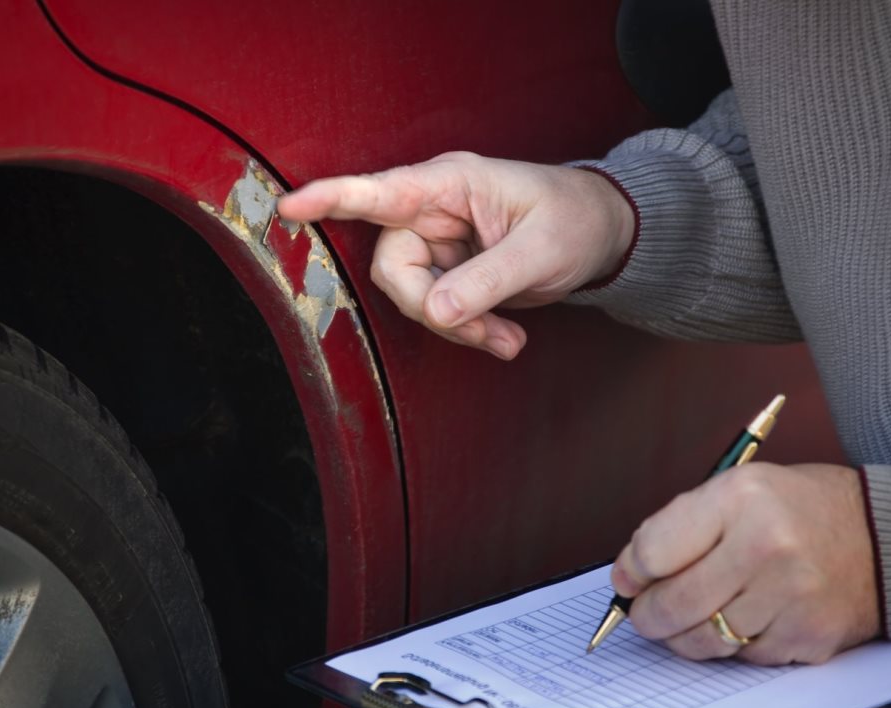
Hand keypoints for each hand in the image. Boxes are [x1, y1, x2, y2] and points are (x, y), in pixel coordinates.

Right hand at [276, 152, 633, 359]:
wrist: (601, 234)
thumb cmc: (575, 220)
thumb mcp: (540, 252)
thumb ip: (487, 281)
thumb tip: (436, 310)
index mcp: (451, 184)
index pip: (380, 190)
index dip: (332, 198)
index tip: (289, 206)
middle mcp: (433, 211)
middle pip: (394, 268)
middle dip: (433, 309)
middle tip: (485, 332)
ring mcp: (438, 243)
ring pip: (414, 297)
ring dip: (459, 327)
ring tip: (508, 340)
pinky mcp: (448, 272)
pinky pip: (437, 310)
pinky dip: (468, 330)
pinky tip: (506, 339)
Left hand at [612, 463, 879, 665]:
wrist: (887, 536)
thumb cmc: (799, 511)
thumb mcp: (738, 490)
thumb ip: (679, 528)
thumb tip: (627, 578)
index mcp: (740, 498)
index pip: (653, 552)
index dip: (631, 573)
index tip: (629, 581)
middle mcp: (767, 546)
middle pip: (673, 605)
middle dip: (648, 615)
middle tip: (647, 614)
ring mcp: (792, 596)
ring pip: (704, 640)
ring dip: (686, 637)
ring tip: (692, 618)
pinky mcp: (809, 636)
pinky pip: (743, 658)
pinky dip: (735, 646)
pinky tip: (747, 620)